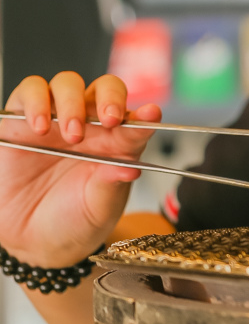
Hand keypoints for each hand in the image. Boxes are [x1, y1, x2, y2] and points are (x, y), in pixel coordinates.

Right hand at [0, 72, 160, 267]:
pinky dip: (36, 101)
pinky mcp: (21, 120)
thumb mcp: (98, 206)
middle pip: (105, 88)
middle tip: (109, 121)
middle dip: (110, 98)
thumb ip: (111, 183)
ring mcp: (56, 120)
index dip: (145, 114)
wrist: (31, 240)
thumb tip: (131, 168)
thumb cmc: (73, 220)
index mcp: (117, 143)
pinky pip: (29, 91)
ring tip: (71, 133)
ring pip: (68, 83)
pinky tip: (39, 127)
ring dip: (72, 101)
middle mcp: (90, 126)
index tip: (151, 115)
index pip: (135, 118)